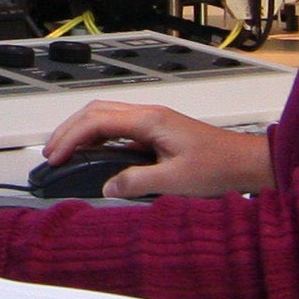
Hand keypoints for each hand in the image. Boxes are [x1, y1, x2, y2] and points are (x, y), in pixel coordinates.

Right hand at [38, 102, 270, 199]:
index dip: (71, 138)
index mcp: (150, 120)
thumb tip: (108, 187)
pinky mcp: (157, 132)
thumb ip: (136, 182)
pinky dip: (98, 137)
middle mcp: (149, 115)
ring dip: (82, 132)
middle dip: (69, 130)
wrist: (247, 163)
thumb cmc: (220, 167)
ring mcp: (153, 121)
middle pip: (96, 111)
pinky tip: (92, 154)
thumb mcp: (175, 181)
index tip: (56, 157)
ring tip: (65, 153)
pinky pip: (119, 128)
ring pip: (105, 116)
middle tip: (51, 154)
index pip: (97, 121)